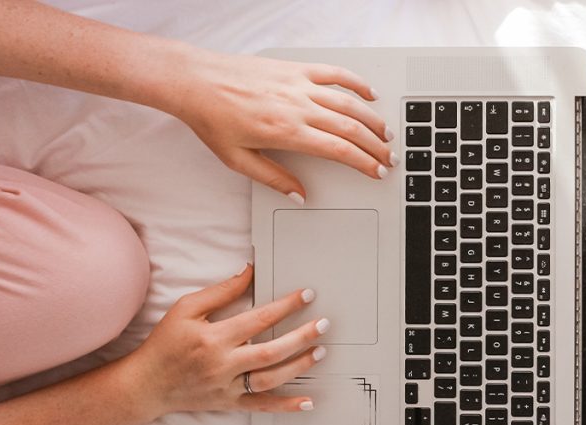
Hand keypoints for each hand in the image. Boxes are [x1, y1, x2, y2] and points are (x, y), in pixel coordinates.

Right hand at [121, 265, 325, 417]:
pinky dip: (286, 406)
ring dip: (299, 366)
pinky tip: (308, 402)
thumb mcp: (186, 308)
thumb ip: (221, 291)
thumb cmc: (165, 342)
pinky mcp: (229, 403)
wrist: (146, 384)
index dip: (286, 306)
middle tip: (324, 325)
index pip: (259, 319)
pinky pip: (261, 406)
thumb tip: (250, 272)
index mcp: (214, 338)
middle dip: (301, 337)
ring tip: (320, 352)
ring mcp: (227, 387)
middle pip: (271, 351)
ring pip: (270, 379)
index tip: (307, 295)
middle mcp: (223, 364)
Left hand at [168, 50, 396, 202]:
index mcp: (287, 132)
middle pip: (350, 127)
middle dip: (375, 145)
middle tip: (390, 158)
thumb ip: (273, 179)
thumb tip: (299, 195)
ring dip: (372, 119)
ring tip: (387, 134)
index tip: (376, 172)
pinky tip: (369, 93)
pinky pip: (334, 74)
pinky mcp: (296, 69)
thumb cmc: (212, 119)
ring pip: (349, 102)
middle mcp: (298, 106)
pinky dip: (356, 83)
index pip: (338, 149)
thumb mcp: (238, 160)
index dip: (363, 162)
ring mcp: (299, 85)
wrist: (196, 82)